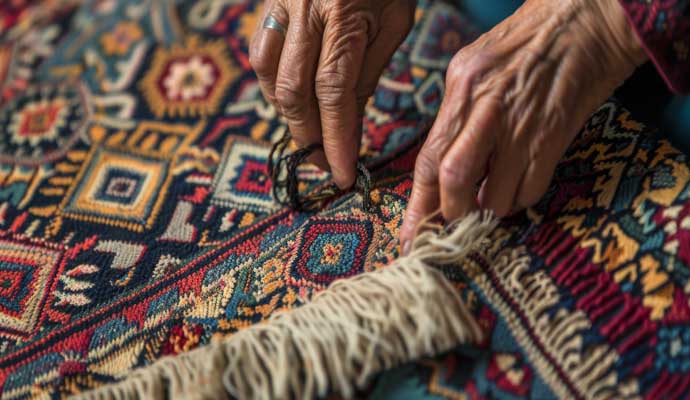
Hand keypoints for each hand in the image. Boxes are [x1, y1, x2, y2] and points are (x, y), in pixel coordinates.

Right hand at [249, 0, 415, 187]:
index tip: (340, 173)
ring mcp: (280, 4)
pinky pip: (259, 52)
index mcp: (344, 16)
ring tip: (307, 134)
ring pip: (269, 74)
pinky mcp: (267, 2)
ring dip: (286, 113)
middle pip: (294, 90)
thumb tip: (347, 119)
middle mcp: (305, 11)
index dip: (335, 139)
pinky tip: (288, 100)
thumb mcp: (394, 21)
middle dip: (307, 134)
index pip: (335, 93)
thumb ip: (368, 70)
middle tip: (321, 161)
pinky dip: (272, 84)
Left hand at [400, 0, 647, 252]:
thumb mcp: (477, 65)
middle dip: (453, 212)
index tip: (411, 237)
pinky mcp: (555, 135)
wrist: (586, 21)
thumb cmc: (528, 43)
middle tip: (458, 219)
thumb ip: (457, 114)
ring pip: (496, 195)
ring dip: (492, 209)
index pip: (429, 158)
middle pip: (454, 179)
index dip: (417, 205)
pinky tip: (519, 186)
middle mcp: (486, 106)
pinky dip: (521, 200)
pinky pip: (531, 189)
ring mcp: (523, 123)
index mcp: (462, 86)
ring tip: (494, 197)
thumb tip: (442, 167)